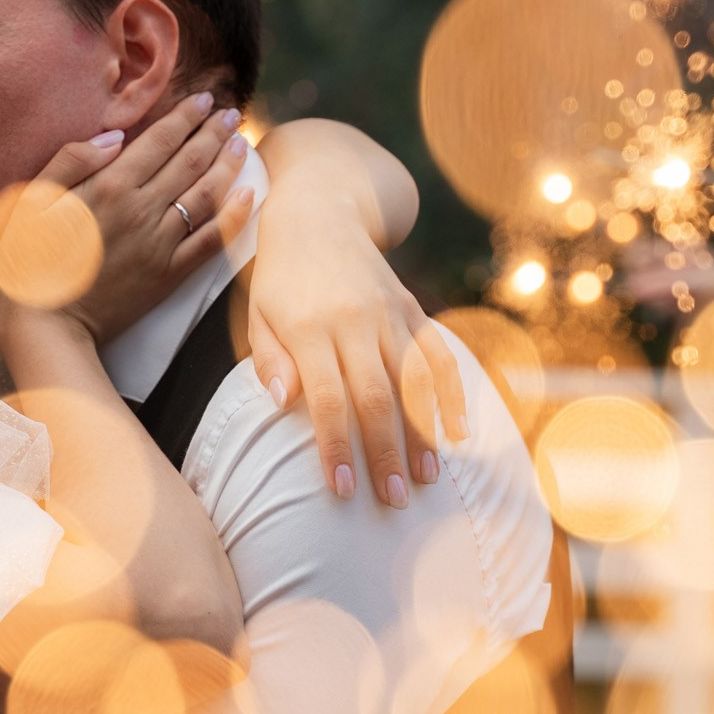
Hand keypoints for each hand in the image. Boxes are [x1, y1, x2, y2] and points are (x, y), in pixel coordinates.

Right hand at [9, 91, 251, 343]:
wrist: (47, 324)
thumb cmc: (28, 258)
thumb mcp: (32, 200)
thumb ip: (71, 161)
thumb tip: (115, 138)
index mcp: (110, 185)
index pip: (160, 140)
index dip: (186, 116)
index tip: (204, 100)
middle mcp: (142, 209)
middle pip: (190, 161)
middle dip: (214, 132)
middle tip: (231, 114)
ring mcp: (160, 243)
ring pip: (206, 194)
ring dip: (228, 164)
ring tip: (241, 144)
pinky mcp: (169, 274)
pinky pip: (212, 240)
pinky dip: (233, 216)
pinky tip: (247, 194)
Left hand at [248, 143, 466, 503]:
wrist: (319, 213)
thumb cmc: (279, 278)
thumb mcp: (257, 313)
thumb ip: (268, 359)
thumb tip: (283, 402)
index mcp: (310, 327)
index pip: (326, 398)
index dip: (336, 446)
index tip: (342, 489)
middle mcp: (355, 320)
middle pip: (376, 396)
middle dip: (385, 453)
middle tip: (393, 500)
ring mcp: (389, 313)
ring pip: (414, 380)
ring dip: (423, 433)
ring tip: (428, 479)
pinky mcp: (412, 308)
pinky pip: (438, 355)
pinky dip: (451, 394)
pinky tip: (457, 432)